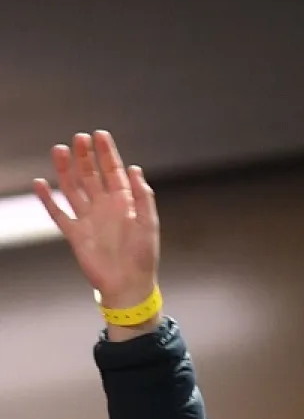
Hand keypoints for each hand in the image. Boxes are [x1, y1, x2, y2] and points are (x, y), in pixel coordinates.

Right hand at [33, 132, 161, 338]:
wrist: (128, 284)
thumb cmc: (143, 256)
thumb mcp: (148, 223)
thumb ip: (142, 197)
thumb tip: (135, 169)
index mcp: (124, 203)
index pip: (114, 172)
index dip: (107, 154)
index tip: (99, 135)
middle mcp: (104, 207)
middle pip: (91, 175)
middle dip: (85, 156)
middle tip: (78, 137)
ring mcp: (88, 219)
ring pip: (72, 188)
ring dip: (65, 169)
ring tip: (58, 149)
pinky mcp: (74, 234)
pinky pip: (57, 213)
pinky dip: (48, 199)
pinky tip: (40, 183)